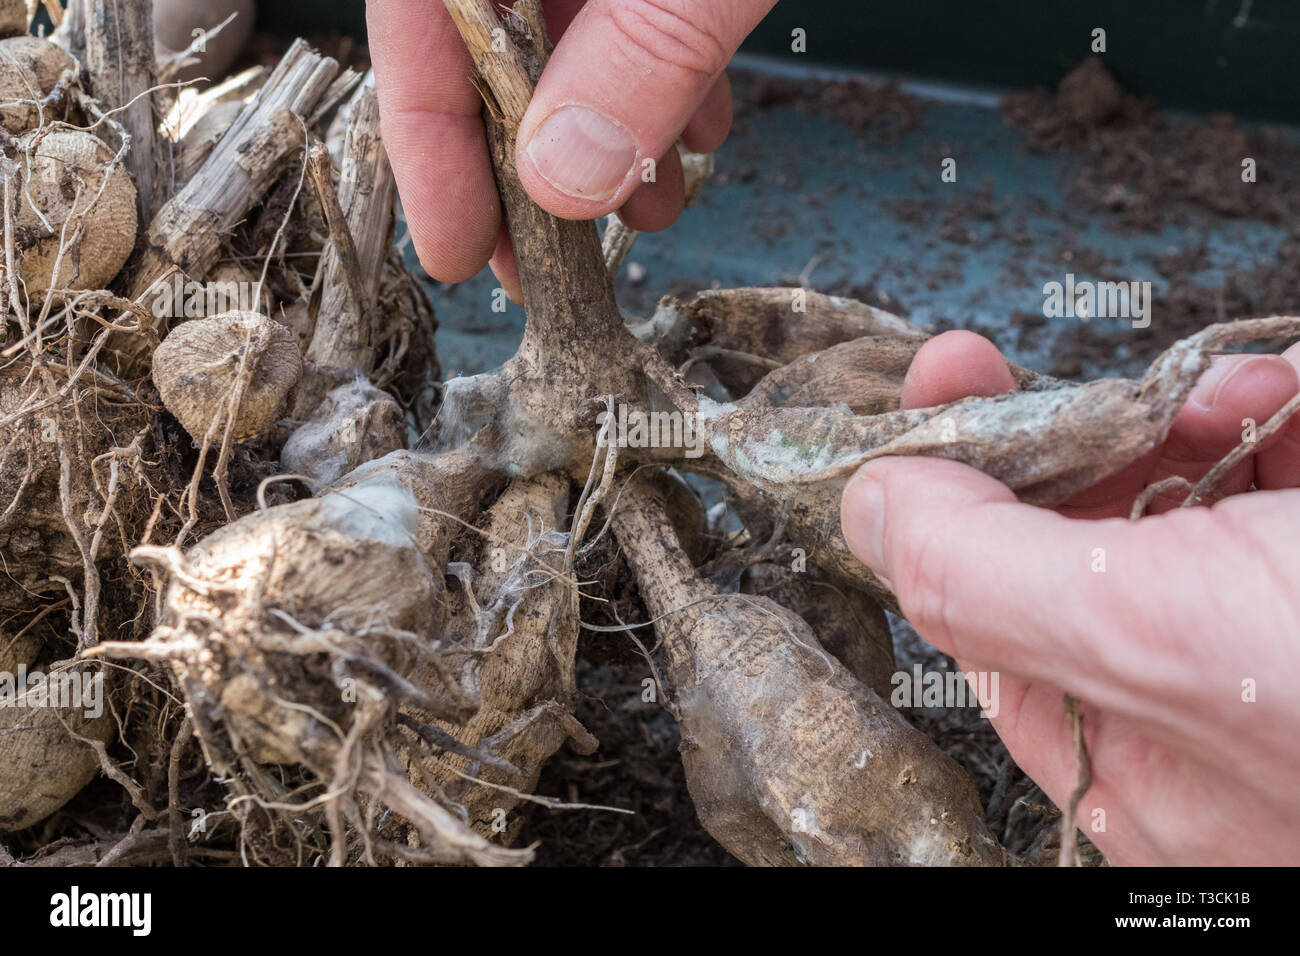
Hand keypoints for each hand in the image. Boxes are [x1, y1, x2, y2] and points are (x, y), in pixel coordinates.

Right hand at [367, 0, 774, 299]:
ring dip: (609, 138)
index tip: (458, 255)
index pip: (414, 32)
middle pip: (484, 54)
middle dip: (528, 167)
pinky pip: (629, 10)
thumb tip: (564, 180)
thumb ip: (638, 53)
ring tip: (653, 209)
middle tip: (551, 270)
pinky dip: (659, 77)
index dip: (429, 151)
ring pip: (565, 40)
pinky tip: (699, 131)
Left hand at [840, 330, 1299, 863]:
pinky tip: (1290, 402)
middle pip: (1088, 548)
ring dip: (1194, 422)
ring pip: (1192, 507)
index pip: (988, 607)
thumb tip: (869, 503)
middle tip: (1067, 378)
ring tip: (1237, 400)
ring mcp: (1282, 642)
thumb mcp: (1158, 639)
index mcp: (1129, 750)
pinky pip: (1275, 488)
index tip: (943, 387)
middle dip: (1083, 439)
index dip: (951, 489)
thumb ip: (985, 579)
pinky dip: (1278, 423)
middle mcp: (1204, 712)